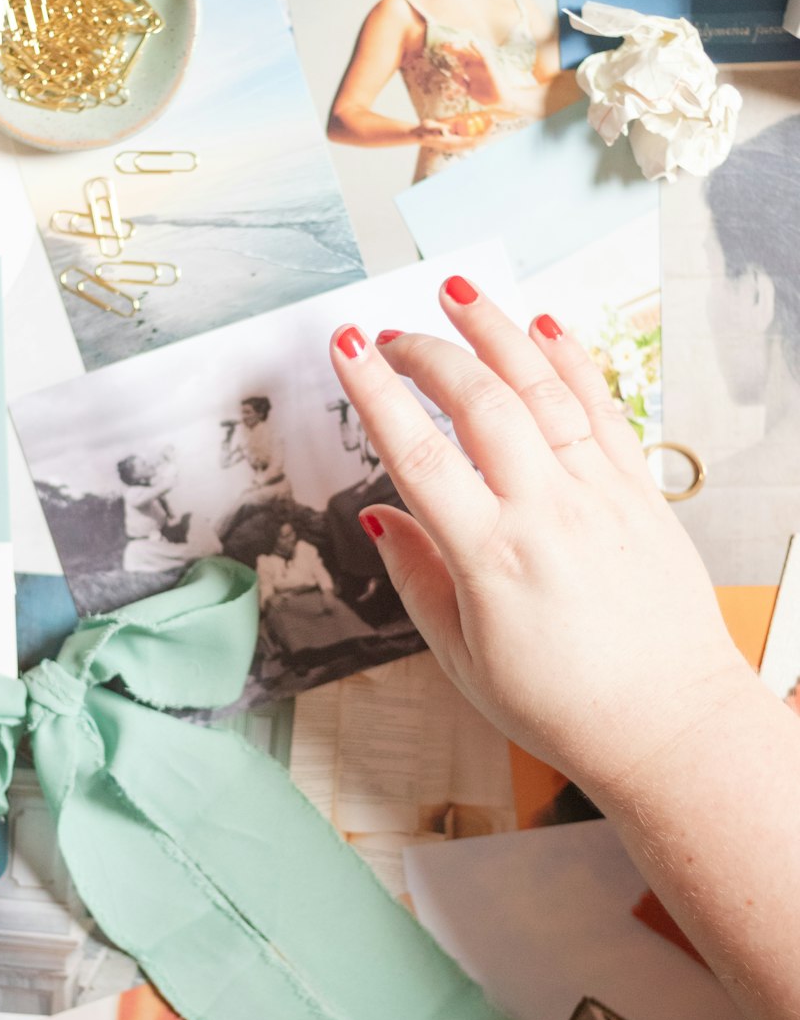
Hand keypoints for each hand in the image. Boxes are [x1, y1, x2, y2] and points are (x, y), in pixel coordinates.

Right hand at [329, 285, 755, 805]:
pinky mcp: (639, 493)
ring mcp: (601, 496)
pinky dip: (572, 360)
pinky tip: (544, 328)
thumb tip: (379, 519)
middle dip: (428, 353)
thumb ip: (417, 578)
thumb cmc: (567, 707)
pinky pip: (604, 409)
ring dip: (496, 332)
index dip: (376, 392)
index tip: (349, 347)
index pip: (419, 454)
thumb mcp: (463, 659)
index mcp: (493, 559)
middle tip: (392, 333)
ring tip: (458, 294)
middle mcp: (549, 513)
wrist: (670, 726)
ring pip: (544, 389)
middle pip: (480, 403)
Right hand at [413, 116, 490, 150]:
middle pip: (478, 140)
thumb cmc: (424, 131)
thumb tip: (444, 131)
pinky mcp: (458, 136)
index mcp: (454, 144)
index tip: (491, 126)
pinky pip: (470, 133)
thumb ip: (437, 129)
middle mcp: (459, 144)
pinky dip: (477, 127)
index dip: (483, 134)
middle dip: (487, 130)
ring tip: (492, 118)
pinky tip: (483, 119)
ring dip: (484, 128)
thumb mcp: (429, 128)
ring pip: (476, 136)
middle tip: (495, 119)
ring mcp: (459, 141)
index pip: (474, 141)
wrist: (420, 134)